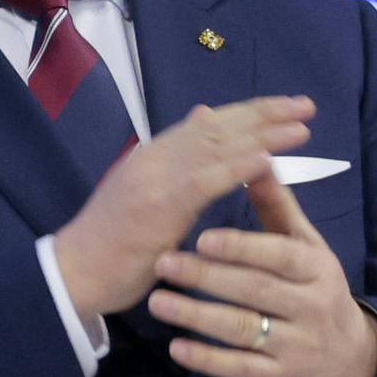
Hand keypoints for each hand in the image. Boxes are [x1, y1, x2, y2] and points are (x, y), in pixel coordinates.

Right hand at [53, 96, 313, 319]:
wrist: (72, 271)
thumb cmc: (110, 240)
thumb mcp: (142, 190)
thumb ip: (175, 159)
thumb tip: (203, 117)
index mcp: (153, 155)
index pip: (208, 124)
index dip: (249, 112)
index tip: (287, 107)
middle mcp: (154, 158)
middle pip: (216, 129)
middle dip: (263, 115)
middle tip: (305, 106)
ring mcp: (154, 180)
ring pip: (214, 149)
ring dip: (260, 136)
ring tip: (299, 127)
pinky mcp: (157, 205)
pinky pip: (204, 182)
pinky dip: (236, 167)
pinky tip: (265, 159)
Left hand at [153, 162, 376, 376]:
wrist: (346, 357)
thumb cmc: (313, 288)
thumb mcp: (304, 247)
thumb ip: (277, 208)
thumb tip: (257, 159)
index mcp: (317, 269)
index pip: (280, 256)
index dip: (242, 247)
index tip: (202, 237)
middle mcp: (312, 306)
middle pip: (256, 290)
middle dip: (207, 277)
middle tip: (162, 262)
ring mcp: (297, 345)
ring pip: (244, 329)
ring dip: (197, 316)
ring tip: (156, 301)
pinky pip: (242, 369)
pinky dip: (208, 360)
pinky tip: (176, 348)